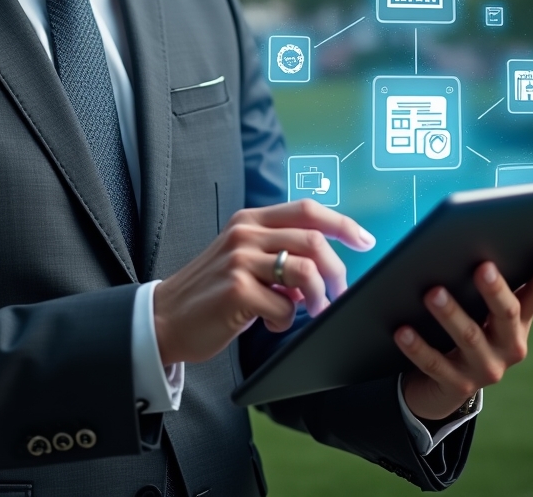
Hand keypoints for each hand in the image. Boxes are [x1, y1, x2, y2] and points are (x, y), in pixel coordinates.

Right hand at [153, 200, 375, 365]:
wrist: (166, 317)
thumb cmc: (212, 290)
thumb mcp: (242, 257)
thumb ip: (278, 250)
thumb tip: (324, 263)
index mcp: (251, 220)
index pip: (307, 209)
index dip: (342, 223)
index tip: (365, 240)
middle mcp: (245, 233)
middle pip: (313, 240)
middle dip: (338, 271)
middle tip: (340, 293)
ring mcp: (240, 260)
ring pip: (305, 271)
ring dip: (318, 299)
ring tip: (311, 312)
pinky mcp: (237, 290)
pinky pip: (284, 307)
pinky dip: (285, 322)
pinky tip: (269, 323)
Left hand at [396, 248, 532, 420]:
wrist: (439, 384)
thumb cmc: (461, 326)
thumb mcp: (477, 306)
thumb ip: (482, 279)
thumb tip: (469, 236)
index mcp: (518, 320)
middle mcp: (509, 346)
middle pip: (506, 314)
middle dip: (495, 291)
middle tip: (482, 267)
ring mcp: (485, 368)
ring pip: (469, 338)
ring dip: (451, 314)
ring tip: (433, 293)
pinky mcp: (456, 385)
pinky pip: (435, 364)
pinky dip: (418, 346)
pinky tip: (402, 330)